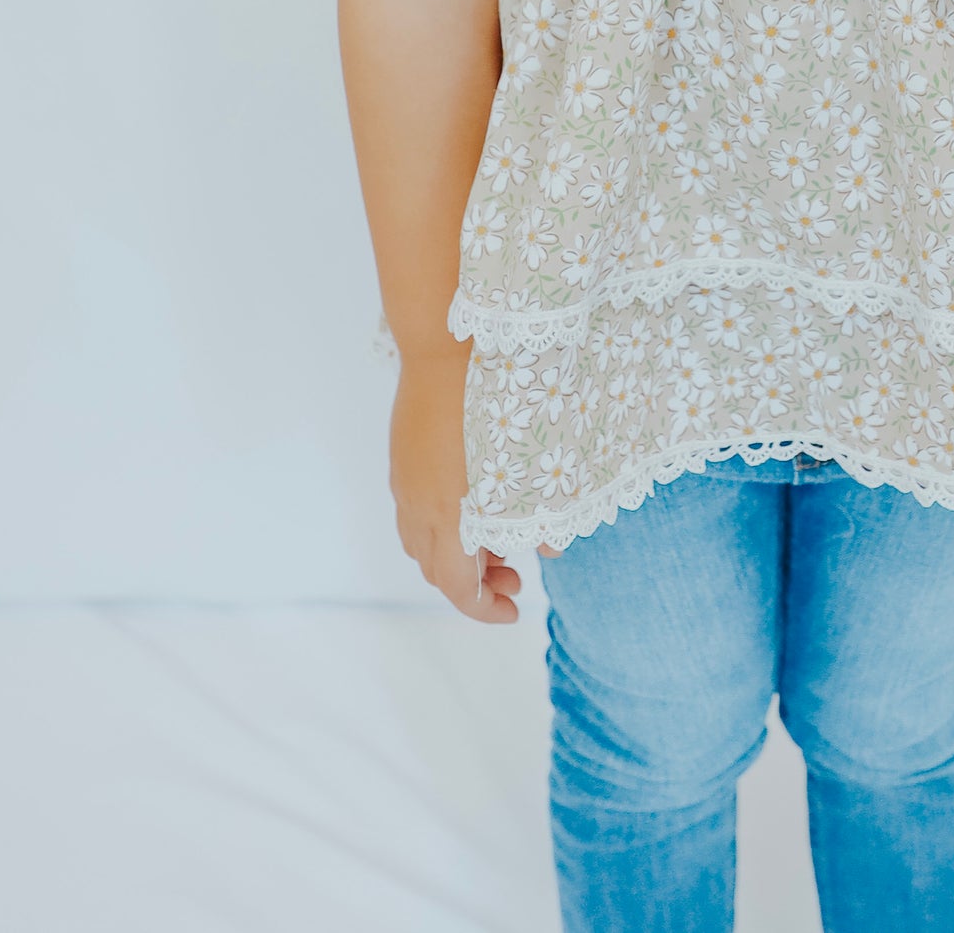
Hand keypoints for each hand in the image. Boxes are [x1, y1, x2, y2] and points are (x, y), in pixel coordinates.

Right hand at [390, 350, 521, 621]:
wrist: (442, 344)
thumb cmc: (489, 400)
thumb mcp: (525, 463)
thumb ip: (539, 513)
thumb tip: (551, 547)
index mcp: (447, 517)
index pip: (458, 589)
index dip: (486, 609)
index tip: (516, 610)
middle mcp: (417, 507)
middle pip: (438, 571)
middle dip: (477, 582)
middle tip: (517, 574)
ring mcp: (405, 482)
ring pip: (423, 542)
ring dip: (458, 554)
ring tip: (498, 541)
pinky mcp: (402, 458)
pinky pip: (417, 512)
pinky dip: (445, 525)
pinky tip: (476, 501)